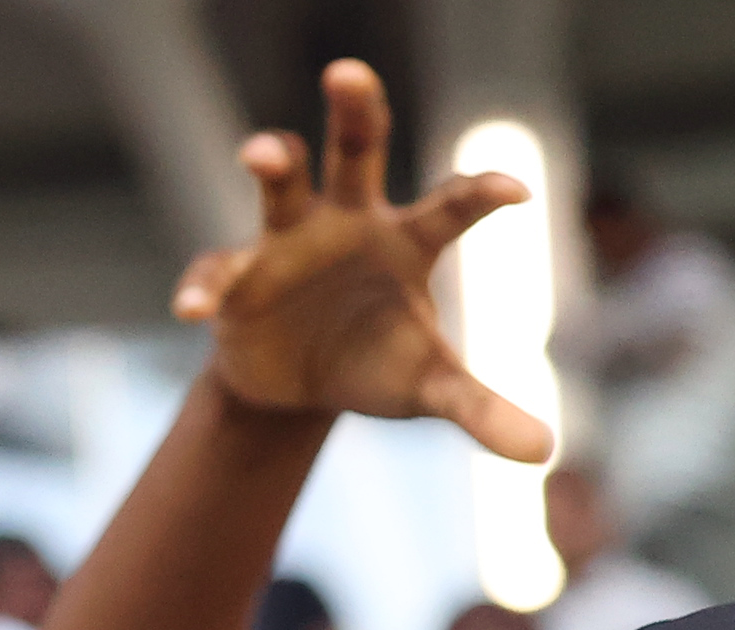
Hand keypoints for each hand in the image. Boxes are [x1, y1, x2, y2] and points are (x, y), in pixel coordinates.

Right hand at [172, 61, 553, 461]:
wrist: (296, 386)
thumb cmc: (373, 363)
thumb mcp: (426, 388)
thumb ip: (478, 409)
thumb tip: (542, 453)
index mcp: (405, 240)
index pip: (450, 206)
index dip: (481, 193)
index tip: (516, 192)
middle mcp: (347, 221)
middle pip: (354, 148)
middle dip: (353, 108)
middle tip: (347, 72)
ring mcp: (286, 238)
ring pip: (280, 182)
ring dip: (270, 161)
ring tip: (261, 157)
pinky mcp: (236, 274)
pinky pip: (218, 269)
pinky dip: (204, 286)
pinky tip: (192, 309)